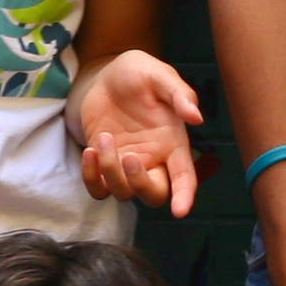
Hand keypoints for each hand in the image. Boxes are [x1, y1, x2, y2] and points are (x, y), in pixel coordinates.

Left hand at [70, 51, 203, 214]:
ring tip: (104, 137)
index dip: (184, 196)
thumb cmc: (139, 74)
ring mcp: (126, 165)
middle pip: (154, 195)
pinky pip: (98, 188)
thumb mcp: (160, 76)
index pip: (185, 177)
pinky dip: (91, 178)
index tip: (180, 211)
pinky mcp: (103, 165)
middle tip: (128, 157)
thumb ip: (180, 95)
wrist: (107, 76)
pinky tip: (89, 151)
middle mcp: (153, 160)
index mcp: (173, 143)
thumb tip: (196, 118)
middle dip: (141, 186)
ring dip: (111, 171)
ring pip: (123, 192)